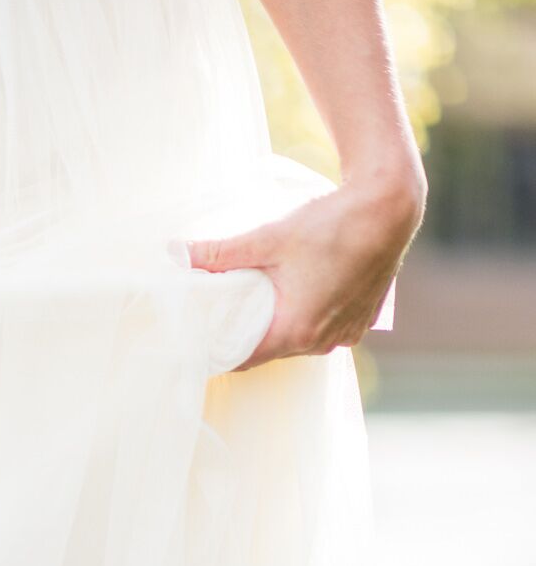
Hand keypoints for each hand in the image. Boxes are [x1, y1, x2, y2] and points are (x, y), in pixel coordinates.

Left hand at [187, 170, 424, 369]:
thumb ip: (220, 253)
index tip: (198, 345)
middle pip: (270, 352)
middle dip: (245, 339)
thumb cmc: (332, 223)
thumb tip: (176, 253)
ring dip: (277, 330)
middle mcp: (323, 342)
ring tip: (255, 309)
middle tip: (220, 322)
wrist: (389, 206)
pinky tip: (295, 299)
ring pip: (297, 344)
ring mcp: (346, 334)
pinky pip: (323, 332)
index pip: (243, 359)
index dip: (218, 353)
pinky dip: (306, 322)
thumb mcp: (268, 237)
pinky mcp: (360, 322)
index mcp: (297, 331)